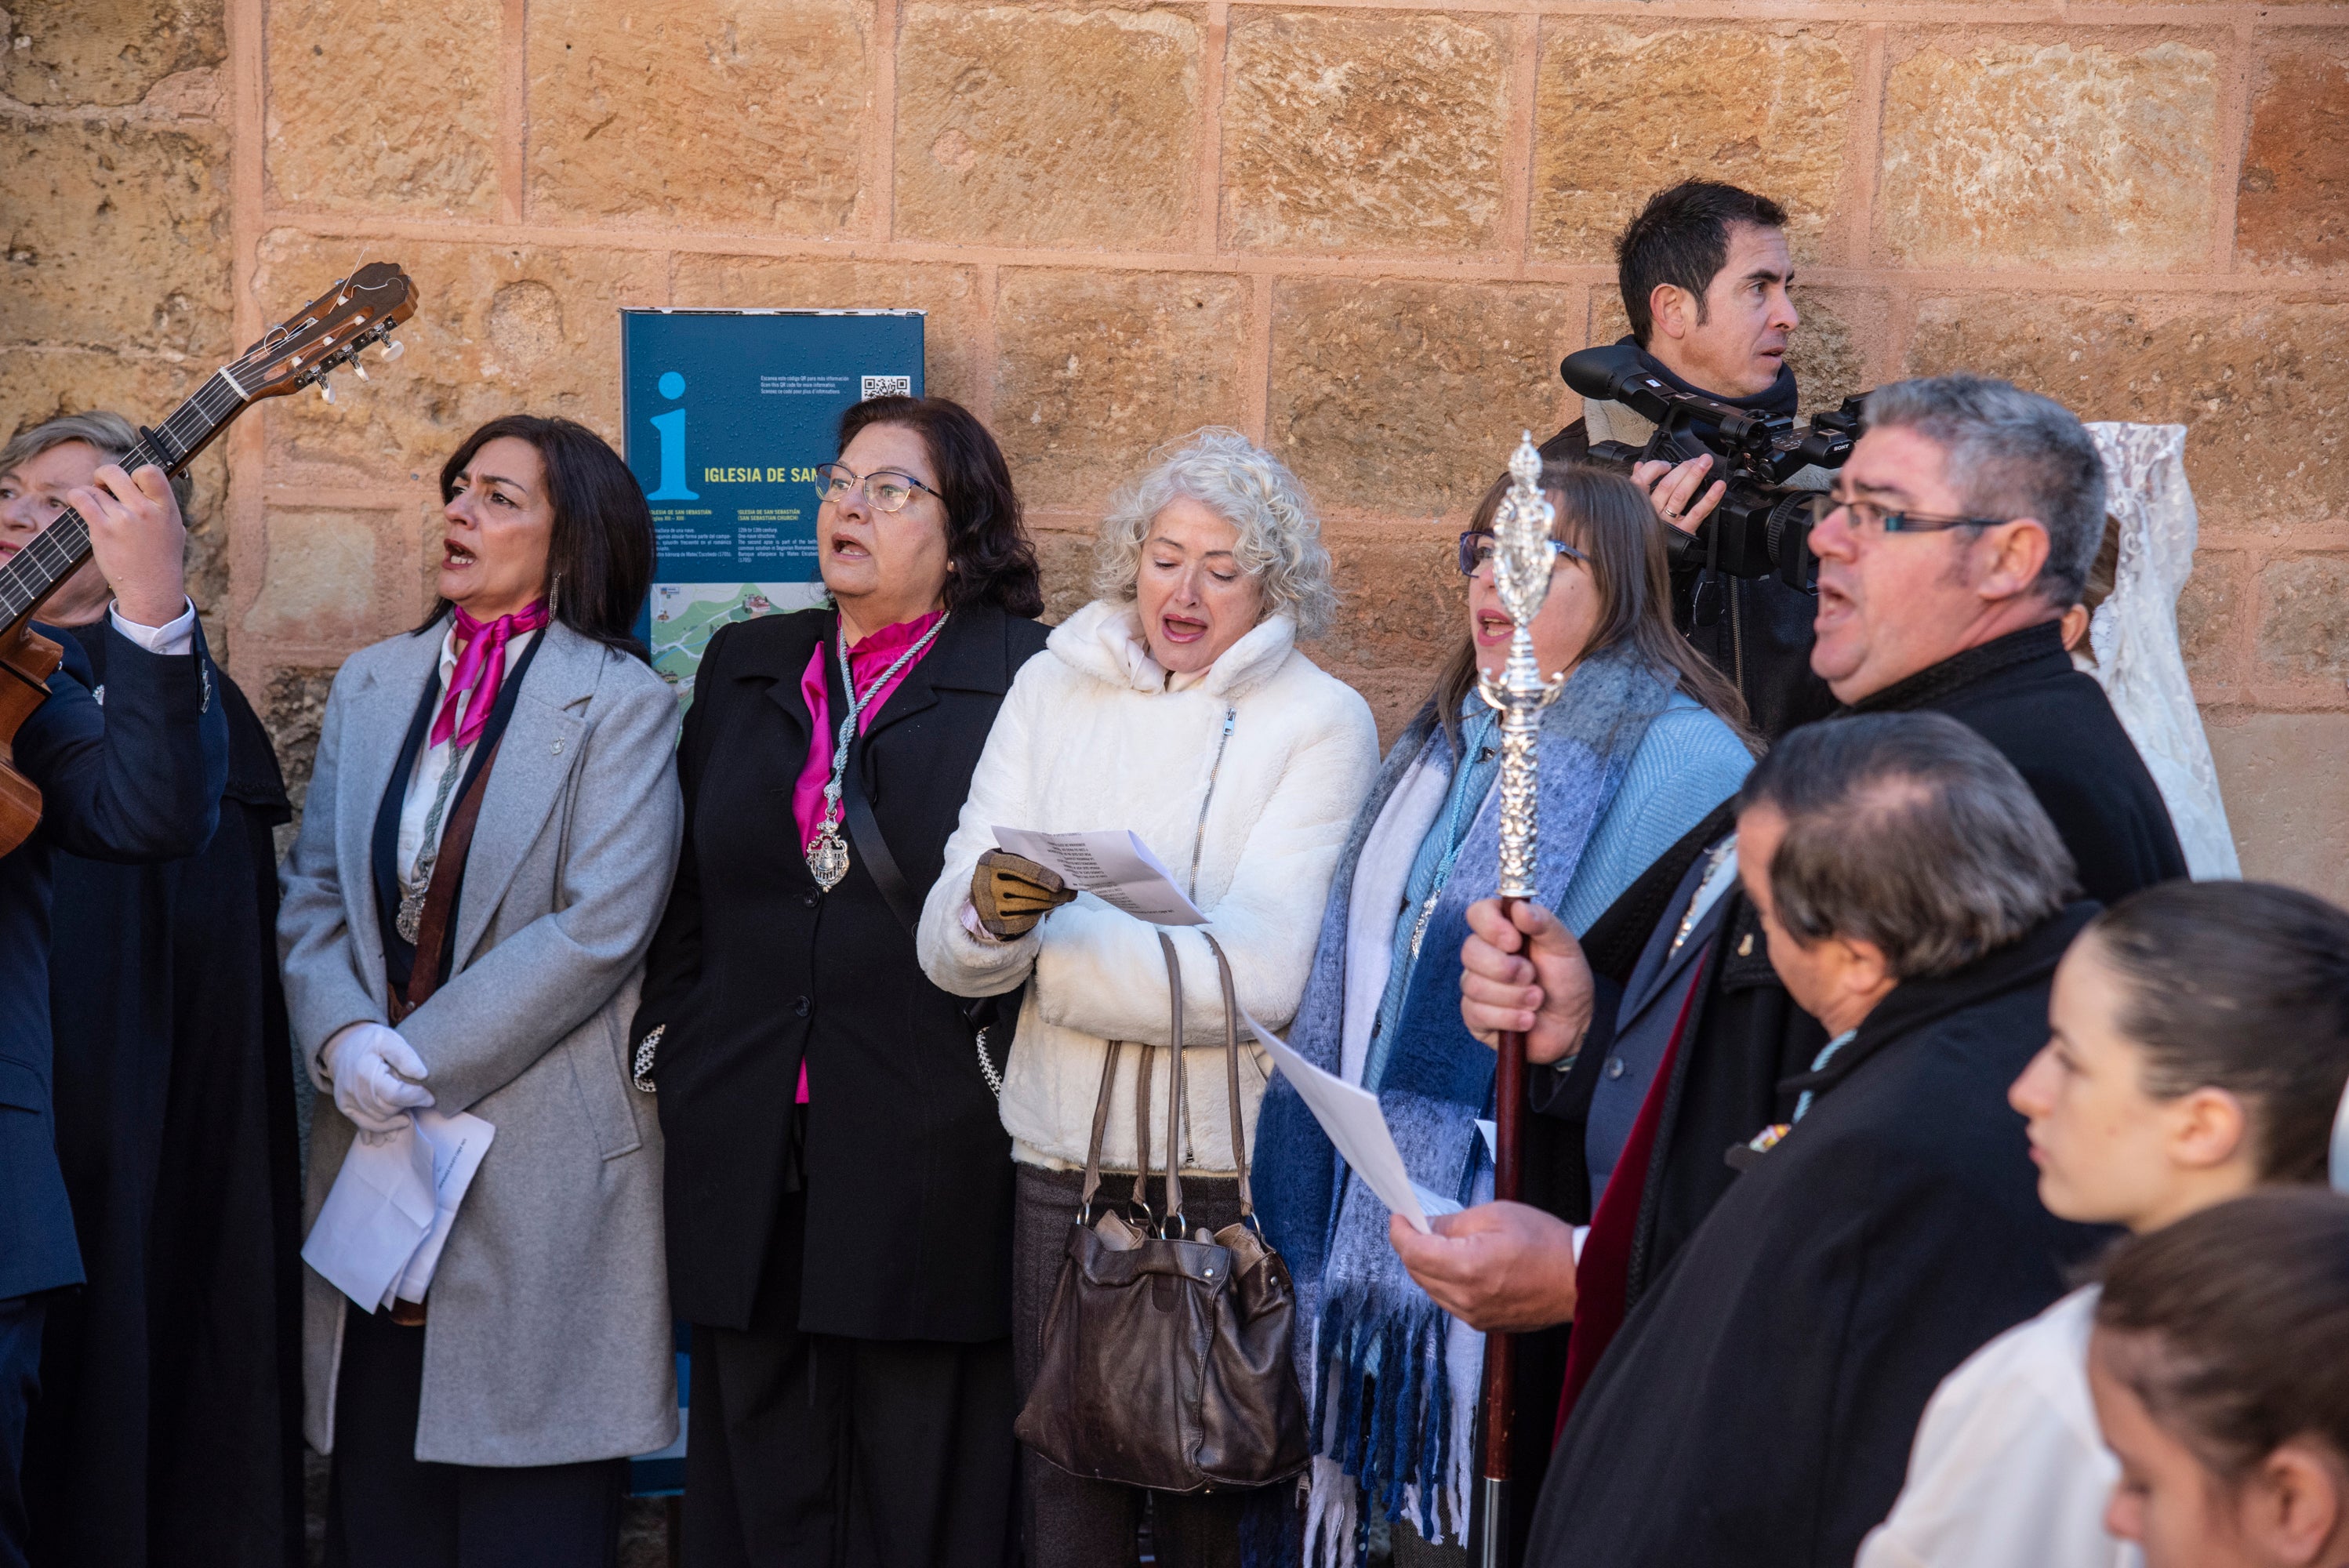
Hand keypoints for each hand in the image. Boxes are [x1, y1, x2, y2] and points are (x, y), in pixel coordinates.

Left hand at [66, 462, 186, 629]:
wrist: (152, 589)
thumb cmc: (162, 559)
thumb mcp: (174, 528)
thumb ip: (162, 506)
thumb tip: (146, 485)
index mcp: (166, 508)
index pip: (150, 471)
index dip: (135, 473)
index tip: (131, 485)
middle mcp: (145, 510)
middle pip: (115, 473)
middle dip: (104, 476)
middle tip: (103, 488)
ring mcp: (124, 520)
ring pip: (94, 489)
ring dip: (90, 494)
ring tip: (94, 507)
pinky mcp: (103, 530)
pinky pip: (81, 499)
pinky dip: (76, 498)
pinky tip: (80, 505)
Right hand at [322, 1022, 434, 1133]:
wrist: (342, 1046)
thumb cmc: (370, 1041)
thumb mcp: (389, 1039)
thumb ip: (405, 1056)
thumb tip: (423, 1075)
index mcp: (364, 1071)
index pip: (395, 1094)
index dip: (416, 1097)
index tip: (430, 1097)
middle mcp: (352, 1090)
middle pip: (388, 1109)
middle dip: (407, 1105)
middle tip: (419, 1097)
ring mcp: (346, 1101)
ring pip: (380, 1119)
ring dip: (397, 1116)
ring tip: (408, 1105)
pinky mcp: (345, 1107)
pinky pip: (367, 1124)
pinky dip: (385, 1126)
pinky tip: (400, 1121)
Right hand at [970, 848, 1076, 938]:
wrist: (980, 894)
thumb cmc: (1003, 871)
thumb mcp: (1007, 859)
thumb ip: (1027, 859)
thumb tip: (1061, 870)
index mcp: (990, 861)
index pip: (1018, 867)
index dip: (1041, 875)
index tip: (1060, 883)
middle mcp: (986, 884)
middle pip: (1026, 890)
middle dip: (1052, 893)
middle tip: (1070, 893)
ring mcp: (989, 906)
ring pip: (1027, 906)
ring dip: (1050, 904)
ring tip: (1063, 899)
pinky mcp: (994, 923)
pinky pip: (1023, 921)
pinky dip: (1038, 915)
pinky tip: (1048, 908)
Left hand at [1388, 1202, 1578, 1332]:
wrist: (1579, 1278)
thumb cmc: (1546, 1244)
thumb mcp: (1495, 1215)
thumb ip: (1453, 1223)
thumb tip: (1427, 1226)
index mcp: (1466, 1267)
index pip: (1413, 1253)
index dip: (1400, 1232)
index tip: (1399, 1218)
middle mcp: (1465, 1298)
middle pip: (1417, 1272)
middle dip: (1411, 1247)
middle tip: (1417, 1225)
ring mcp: (1474, 1315)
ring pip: (1431, 1289)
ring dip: (1427, 1266)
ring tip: (1440, 1243)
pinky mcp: (1483, 1323)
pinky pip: (1450, 1302)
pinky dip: (1445, 1282)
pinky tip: (1458, 1264)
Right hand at [1461, 898, 1592, 1064]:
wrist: (1573, 1023)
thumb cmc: (1566, 980)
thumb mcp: (1564, 946)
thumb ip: (1543, 922)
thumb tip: (1519, 907)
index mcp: (1503, 931)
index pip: (1477, 913)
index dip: (1491, 927)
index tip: (1515, 941)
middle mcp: (1485, 956)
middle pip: (1469, 951)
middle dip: (1506, 969)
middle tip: (1532, 976)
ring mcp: (1476, 986)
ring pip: (1474, 986)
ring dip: (1514, 997)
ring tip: (1536, 1000)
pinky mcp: (1475, 1017)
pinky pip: (1477, 1014)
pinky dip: (1509, 1018)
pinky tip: (1527, 1019)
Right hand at [1630, 454, 1725, 536]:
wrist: (1648, 561)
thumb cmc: (1642, 532)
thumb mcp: (1634, 508)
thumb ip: (1637, 484)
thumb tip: (1638, 465)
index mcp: (1639, 504)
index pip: (1642, 480)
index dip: (1655, 468)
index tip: (1667, 464)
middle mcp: (1652, 512)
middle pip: (1667, 485)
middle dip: (1684, 468)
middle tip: (1698, 459)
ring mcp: (1668, 522)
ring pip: (1681, 495)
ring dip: (1695, 476)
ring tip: (1706, 462)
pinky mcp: (1683, 532)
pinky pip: (1697, 513)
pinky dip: (1710, 498)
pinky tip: (1718, 487)